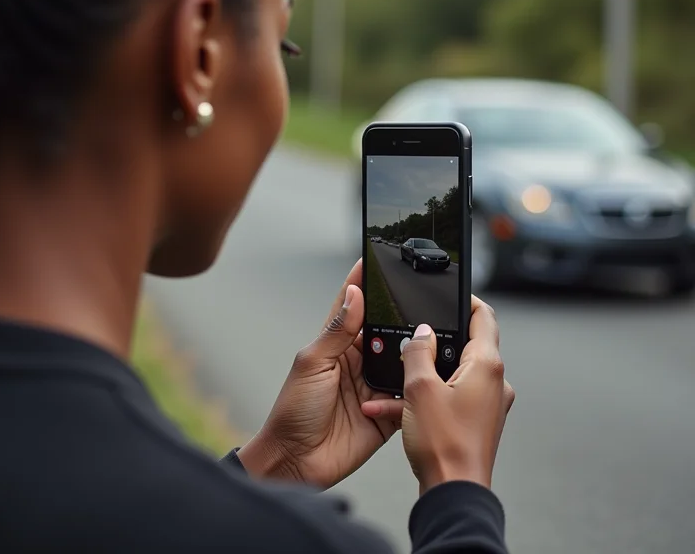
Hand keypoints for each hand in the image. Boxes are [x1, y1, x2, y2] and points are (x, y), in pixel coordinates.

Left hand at [237, 261, 402, 488]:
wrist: (296, 461)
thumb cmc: (293, 411)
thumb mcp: (312, 364)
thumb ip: (337, 331)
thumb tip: (354, 295)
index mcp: (337, 344)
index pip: (354, 306)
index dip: (365, 283)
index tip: (378, 259)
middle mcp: (357, 361)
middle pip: (386, 331)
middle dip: (402, 319)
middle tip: (420, 304)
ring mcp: (373, 386)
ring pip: (402, 361)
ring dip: (411, 355)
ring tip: (426, 343)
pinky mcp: (386, 412)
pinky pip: (407, 397)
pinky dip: (414, 391)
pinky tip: (419, 382)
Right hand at [369, 297, 513, 493]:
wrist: (453, 494)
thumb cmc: (444, 445)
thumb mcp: (419, 388)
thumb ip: (418, 351)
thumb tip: (421, 332)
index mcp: (486, 366)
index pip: (484, 316)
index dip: (466, 300)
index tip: (449, 293)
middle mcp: (494, 382)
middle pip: (466, 344)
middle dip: (433, 342)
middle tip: (409, 341)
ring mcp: (487, 403)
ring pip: (452, 373)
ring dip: (422, 374)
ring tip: (394, 380)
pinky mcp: (476, 420)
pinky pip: (450, 395)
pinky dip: (426, 396)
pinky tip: (395, 406)